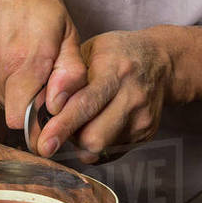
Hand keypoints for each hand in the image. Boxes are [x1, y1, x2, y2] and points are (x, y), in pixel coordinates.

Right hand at [0, 0, 86, 130]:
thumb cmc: (35, 2)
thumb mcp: (67, 31)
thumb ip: (70, 73)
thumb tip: (57, 107)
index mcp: (29, 61)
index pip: (21, 120)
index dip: (33, 116)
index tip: (40, 102)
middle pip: (9, 109)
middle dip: (22, 96)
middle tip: (28, 67)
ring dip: (3, 86)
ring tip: (10, 54)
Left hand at [38, 28, 178, 163]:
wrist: (161, 62)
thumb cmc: (117, 53)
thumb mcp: (90, 50)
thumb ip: (67, 75)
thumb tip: (40, 106)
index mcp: (115, 71)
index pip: (85, 104)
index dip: (62, 126)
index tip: (44, 142)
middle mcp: (132, 97)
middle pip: (94, 137)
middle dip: (69, 138)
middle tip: (56, 129)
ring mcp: (142, 119)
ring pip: (101, 149)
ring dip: (82, 142)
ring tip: (82, 120)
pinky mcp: (146, 134)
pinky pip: (111, 152)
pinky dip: (97, 145)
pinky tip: (98, 124)